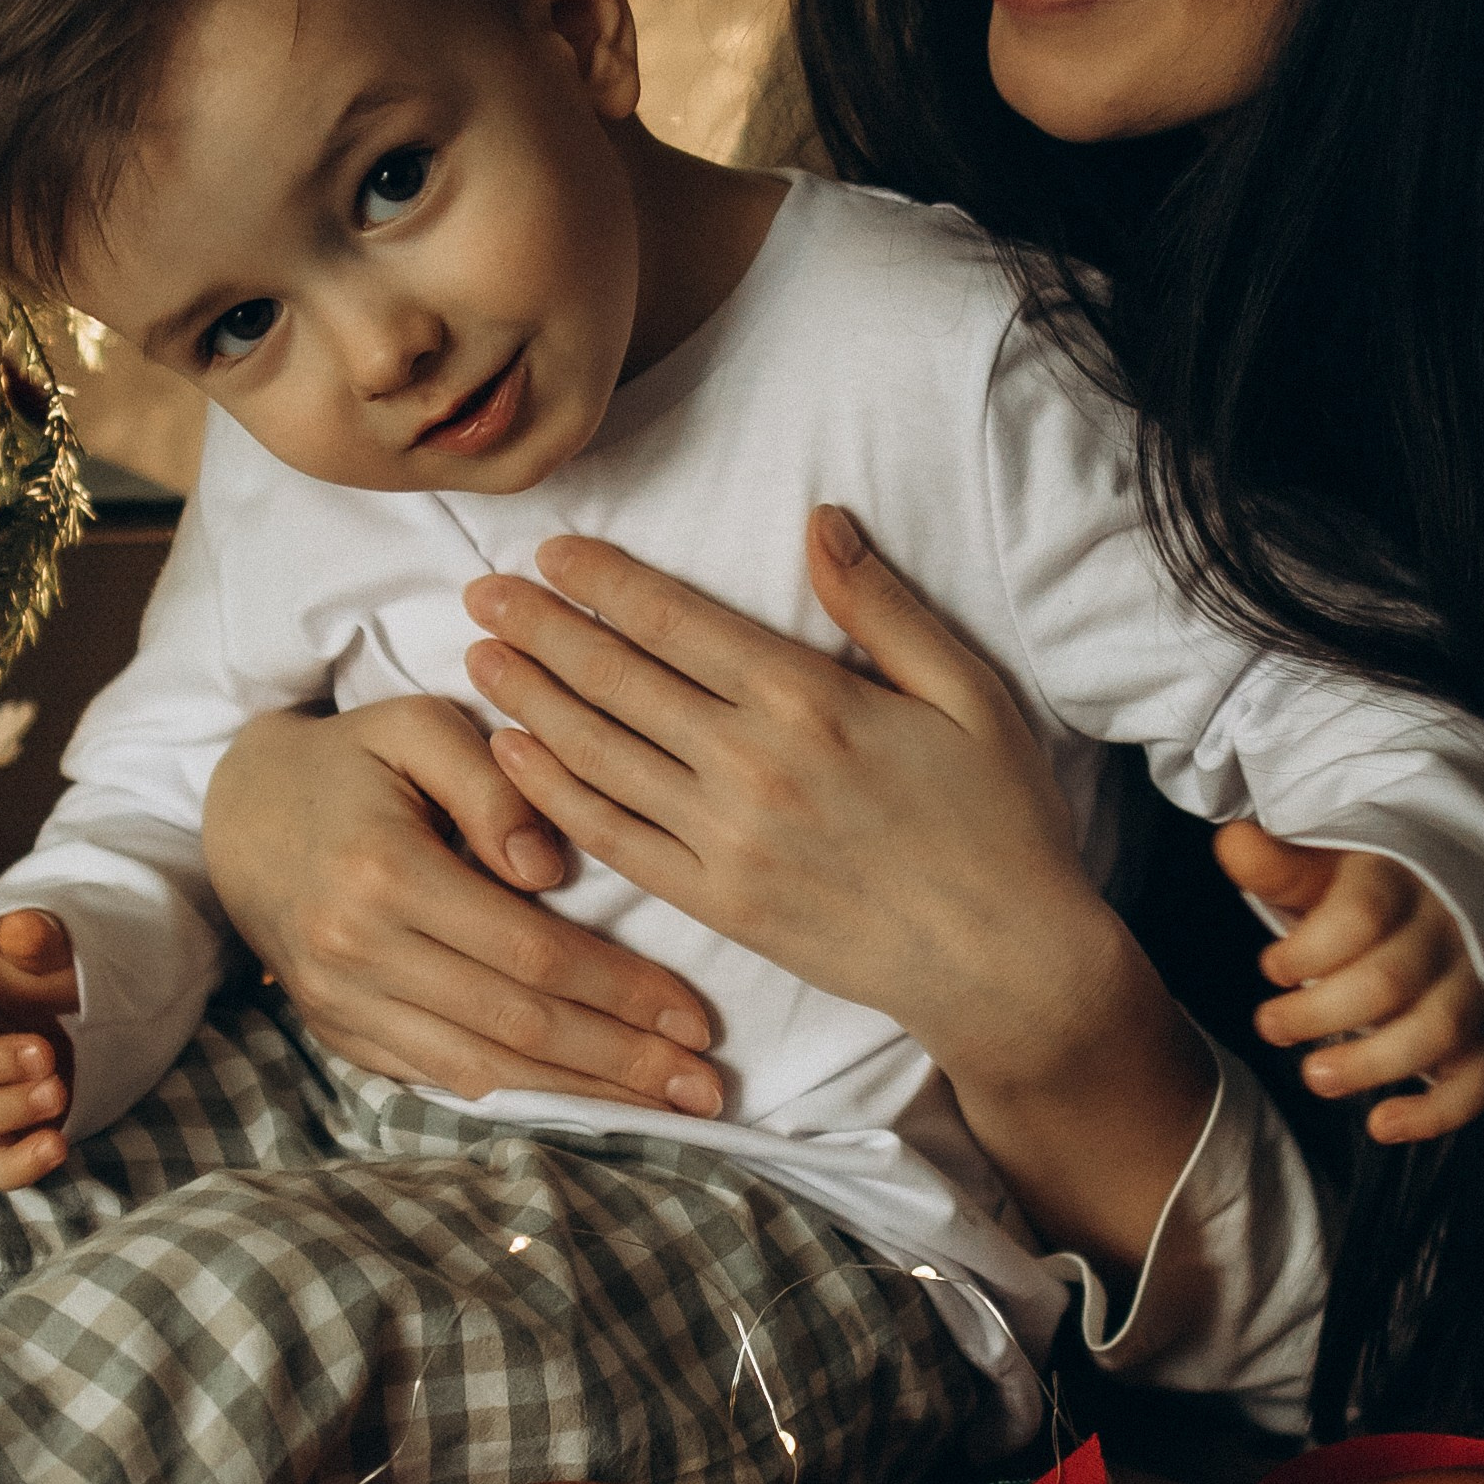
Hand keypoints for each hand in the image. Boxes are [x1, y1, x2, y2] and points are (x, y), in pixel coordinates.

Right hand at [199, 700, 721, 1112]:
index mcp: (386, 873)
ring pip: (481, 1068)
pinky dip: (517, 1097)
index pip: (530, 951)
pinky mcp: (338, 1034)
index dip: (620, 990)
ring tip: (665, 1108)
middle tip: (706, 1087)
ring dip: (581, 1096)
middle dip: (621, 1061)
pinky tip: (584, 1105)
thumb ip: (496, 786)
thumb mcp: (420, 728)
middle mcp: (357, 952)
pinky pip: (438, 1079)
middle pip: (516, 1024)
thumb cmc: (353, 759)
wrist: (240, 811)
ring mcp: (342, 1004)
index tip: (696, 1016)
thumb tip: (554, 872)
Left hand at [462, 510, 1135, 1094]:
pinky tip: (513, 754)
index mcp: (810, 699)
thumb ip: (884, 606)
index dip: (604, 582)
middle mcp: (752, 764)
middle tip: (482, 588)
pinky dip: (554, 792)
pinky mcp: (716, 903)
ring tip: (478, 655)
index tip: (551, 552)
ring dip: (531, 698)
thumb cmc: (1000, 820)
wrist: (1005, 962)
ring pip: (599, 753)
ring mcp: (726, 840)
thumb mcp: (967, 691)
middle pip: (618, 678)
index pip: (677, 622)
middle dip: (541, 627)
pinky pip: (613, 839)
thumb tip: (821, 521)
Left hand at [1216, 820, 1483, 1141]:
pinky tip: (1383, 1125)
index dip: (1308, 951)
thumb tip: (1233, 844)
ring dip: (1372, 1064)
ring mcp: (1474, 982)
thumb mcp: (1322, 866)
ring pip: (1438, 1030)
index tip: (1272, 967)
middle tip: (1270, 1026)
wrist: (1449, 893)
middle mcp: (1445, 930)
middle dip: (1321, 1014)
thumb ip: (1278, 865)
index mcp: (1400, 880)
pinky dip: (1437, 1112)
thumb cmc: (1364, 889)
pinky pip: (1481, 1077)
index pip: (1362, 915)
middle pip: (1391, 979)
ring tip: (1316, 1077)